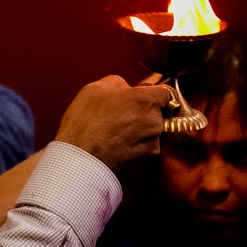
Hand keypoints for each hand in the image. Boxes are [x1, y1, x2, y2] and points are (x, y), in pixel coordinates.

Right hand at [54, 74, 172, 168]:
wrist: (79, 159)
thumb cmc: (86, 123)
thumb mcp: (97, 88)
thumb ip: (120, 84)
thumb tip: (127, 90)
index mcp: (147, 100)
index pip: (168, 93)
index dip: (155, 94)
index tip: (146, 98)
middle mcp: (156, 122)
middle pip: (160, 114)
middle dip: (146, 114)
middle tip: (123, 117)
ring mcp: (153, 144)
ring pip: (153, 133)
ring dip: (141, 132)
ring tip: (117, 134)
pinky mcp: (147, 162)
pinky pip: (146, 150)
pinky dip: (136, 148)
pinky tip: (118, 147)